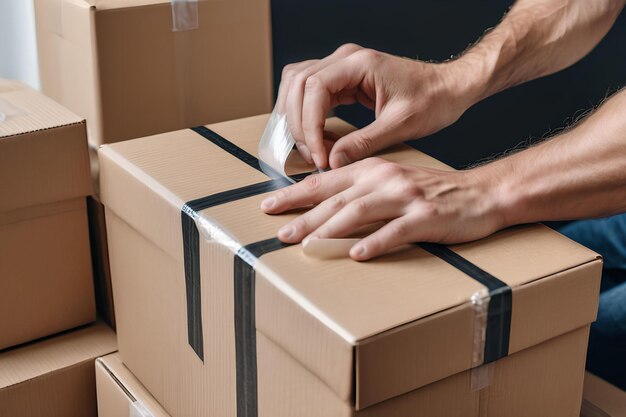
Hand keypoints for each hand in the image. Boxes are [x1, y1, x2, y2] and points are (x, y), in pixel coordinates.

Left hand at [260, 158, 503, 260]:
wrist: (480, 192)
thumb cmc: (432, 190)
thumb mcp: (391, 182)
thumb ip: (360, 191)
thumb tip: (323, 210)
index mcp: (373, 169)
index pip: (325, 181)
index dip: (294, 194)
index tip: (268, 206)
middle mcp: (385, 179)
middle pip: (336, 198)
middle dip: (303, 216)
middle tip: (279, 234)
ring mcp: (405, 197)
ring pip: (359, 212)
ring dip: (329, 229)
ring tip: (307, 246)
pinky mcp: (425, 216)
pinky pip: (396, 230)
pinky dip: (375, 242)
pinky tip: (357, 254)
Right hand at [275, 43, 476, 169]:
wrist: (450, 87)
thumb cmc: (433, 99)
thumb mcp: (400, 126)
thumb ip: (363, 143)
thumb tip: (332, 161)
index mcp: (360, 63)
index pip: (314, 88)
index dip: (309, 125)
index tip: (318, 155)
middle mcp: (346, 58)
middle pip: (298, 84)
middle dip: (298, 124)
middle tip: (312, 155)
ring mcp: (342, 66)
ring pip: (297, 84)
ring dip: (296, 117)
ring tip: (310, 147)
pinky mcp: (344, 78)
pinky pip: (310, 91)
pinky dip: (306, 114)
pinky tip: (316, 135)